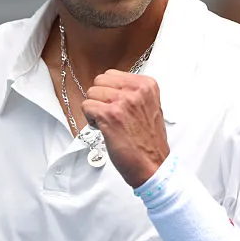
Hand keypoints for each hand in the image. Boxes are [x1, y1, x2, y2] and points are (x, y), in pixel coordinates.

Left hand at [82, 70, 168, 186]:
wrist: (153, 165)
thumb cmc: (149, 141)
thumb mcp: (150, 107)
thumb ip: (133, 93)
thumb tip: (111, 86)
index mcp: (147, 85)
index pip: (112, 74)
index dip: (109, 91)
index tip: (116, 105)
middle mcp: (136, 90)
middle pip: (100, 81)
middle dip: (100, 97)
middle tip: (110, 114)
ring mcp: (123, 102)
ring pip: (91, 93)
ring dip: (95, 109)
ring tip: (108, 122)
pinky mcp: (110, 115)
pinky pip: (86, 106)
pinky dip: (90, 119)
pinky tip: (102, 128)